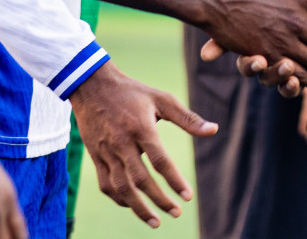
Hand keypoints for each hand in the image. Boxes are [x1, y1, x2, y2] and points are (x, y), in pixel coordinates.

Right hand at [70, 62, 217, 228]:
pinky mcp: (95, 156)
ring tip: (155, 221)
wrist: (92, 86)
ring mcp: (106, 151)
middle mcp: (122, 142)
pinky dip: (120, 199)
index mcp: (141, 128)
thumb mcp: (162, 99)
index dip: (174, 181)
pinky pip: (106, 185)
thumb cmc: (133, 92)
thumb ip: (188, 118)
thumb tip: (214, 130)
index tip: (187, 196)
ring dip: (138, 208)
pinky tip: (133, 205)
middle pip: (140, 179)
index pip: (160, 160)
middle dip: (159, 200)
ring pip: (121, 187)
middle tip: (176, 213)